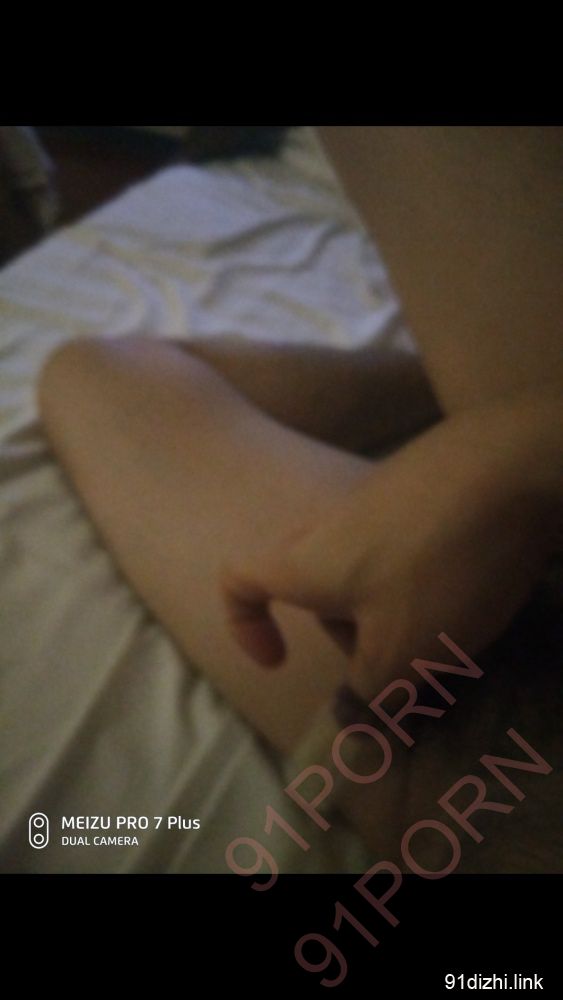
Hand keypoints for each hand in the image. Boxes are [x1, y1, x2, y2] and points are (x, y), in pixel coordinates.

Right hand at [221, 402, 558, 698]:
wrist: (516, 463)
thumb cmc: (440, 565)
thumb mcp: (403, 651)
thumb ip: (372, 696)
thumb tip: (354, 729)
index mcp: (307, 563)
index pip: (239, 581)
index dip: (245, 626)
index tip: (279, 662)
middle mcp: (332, 523)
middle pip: (318, 589)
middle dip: (351, 637)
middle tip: (403, 662)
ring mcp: (380, 497)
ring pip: (369, 571)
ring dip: (396, 612)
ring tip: (453, 629)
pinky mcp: (427, 486)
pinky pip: (408, 546)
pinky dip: (428, 579)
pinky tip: (476, 586)